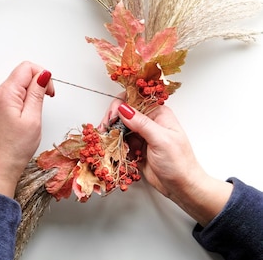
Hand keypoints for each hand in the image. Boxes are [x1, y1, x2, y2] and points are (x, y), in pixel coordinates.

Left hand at [0, 61, 54, 197]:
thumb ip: (37, 93)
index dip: (42, 75)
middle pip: (21, 74)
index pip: (26, 67)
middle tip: (45, 101)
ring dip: (30, 92)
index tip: (49, 92)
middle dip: (37, 83)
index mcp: (5, 93)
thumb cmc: (16, 148)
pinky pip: (11, 95)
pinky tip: (27, 115)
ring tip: (35, 112)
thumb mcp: (33, 118)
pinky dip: (23, 99)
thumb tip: (43, 74)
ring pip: (17, 84)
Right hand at [116, 102, 232, 225]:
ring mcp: (141, 135)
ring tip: (108, 141)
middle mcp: (148, 122)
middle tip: (106, 130)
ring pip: (119, 128)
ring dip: (112, 134)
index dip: (120, 105)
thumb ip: (141, 123)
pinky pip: (120, 142)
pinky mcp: (135, 147)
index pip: (134, 100)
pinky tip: (114, 149)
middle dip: (112, 120)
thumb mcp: (161, 140)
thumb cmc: (179, 163)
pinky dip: (115, 145)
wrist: (182, 187)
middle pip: (123, 113)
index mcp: (158, 114)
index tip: (112, 116)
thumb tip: (123, 108)